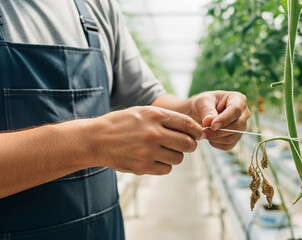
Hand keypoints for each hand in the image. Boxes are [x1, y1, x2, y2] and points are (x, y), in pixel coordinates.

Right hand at [86, 106, 202, 174]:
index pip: (187, 124)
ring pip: (178, 158)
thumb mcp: (143, 112)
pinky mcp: (142, 167)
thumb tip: (193, 129)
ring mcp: (148, 151)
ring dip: (176, 155)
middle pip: (187, 144)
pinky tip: (155, 158)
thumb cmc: (122, 124)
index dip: (197, 131)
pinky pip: (166, 169)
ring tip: (165, 150)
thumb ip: (166, 118)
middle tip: (187, 145)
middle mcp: (153, 133)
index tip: (199, 134)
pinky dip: (164, 165)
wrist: (96, 139)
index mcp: (155, 115)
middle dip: (191, 145)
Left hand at [191, 91, 250, 149]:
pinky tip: (209, 136)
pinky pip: (228, 145)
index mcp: (238, 99)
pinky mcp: (236, 137)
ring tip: (204, 132)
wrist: (201, 112)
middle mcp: (244, 113)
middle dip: (218, 131)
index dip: (225, 119)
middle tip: (203, 130)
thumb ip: (206, 110)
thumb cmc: (204, 103)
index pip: (236, 110)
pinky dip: (216, 143)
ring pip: (231, 137)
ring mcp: (242, 126)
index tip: (212, 125)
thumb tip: (210, 121)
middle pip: (236, 126)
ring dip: (215, 138)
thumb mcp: (202, 101)